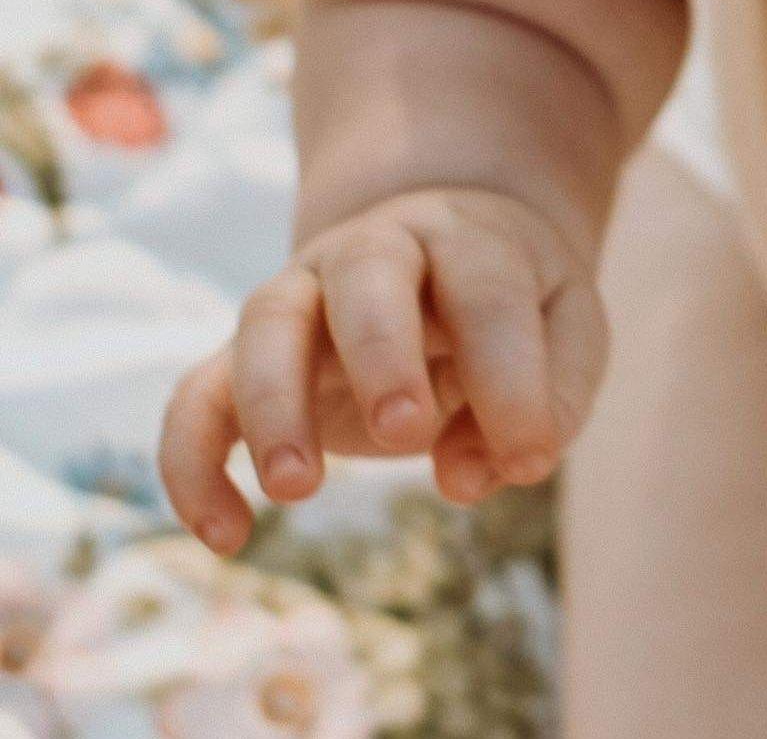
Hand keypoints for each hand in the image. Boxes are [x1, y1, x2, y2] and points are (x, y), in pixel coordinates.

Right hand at [158, 185, 608, 555]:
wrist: (444, 247)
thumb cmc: (516, 301)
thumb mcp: (565, 331)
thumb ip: (547, 397)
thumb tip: (471, 478)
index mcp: (471, 238)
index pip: (489, 294)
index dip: (510, 379)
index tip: (528, 459)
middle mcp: (379, 250)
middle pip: (365, 273)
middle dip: (381, 353)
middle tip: (404, 434)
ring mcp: (304, 296)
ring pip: (266, 319)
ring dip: (272, 403)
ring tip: (298, 489)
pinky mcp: (247, 357)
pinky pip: (197, 396)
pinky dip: (192, 462)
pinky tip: (227, 536)